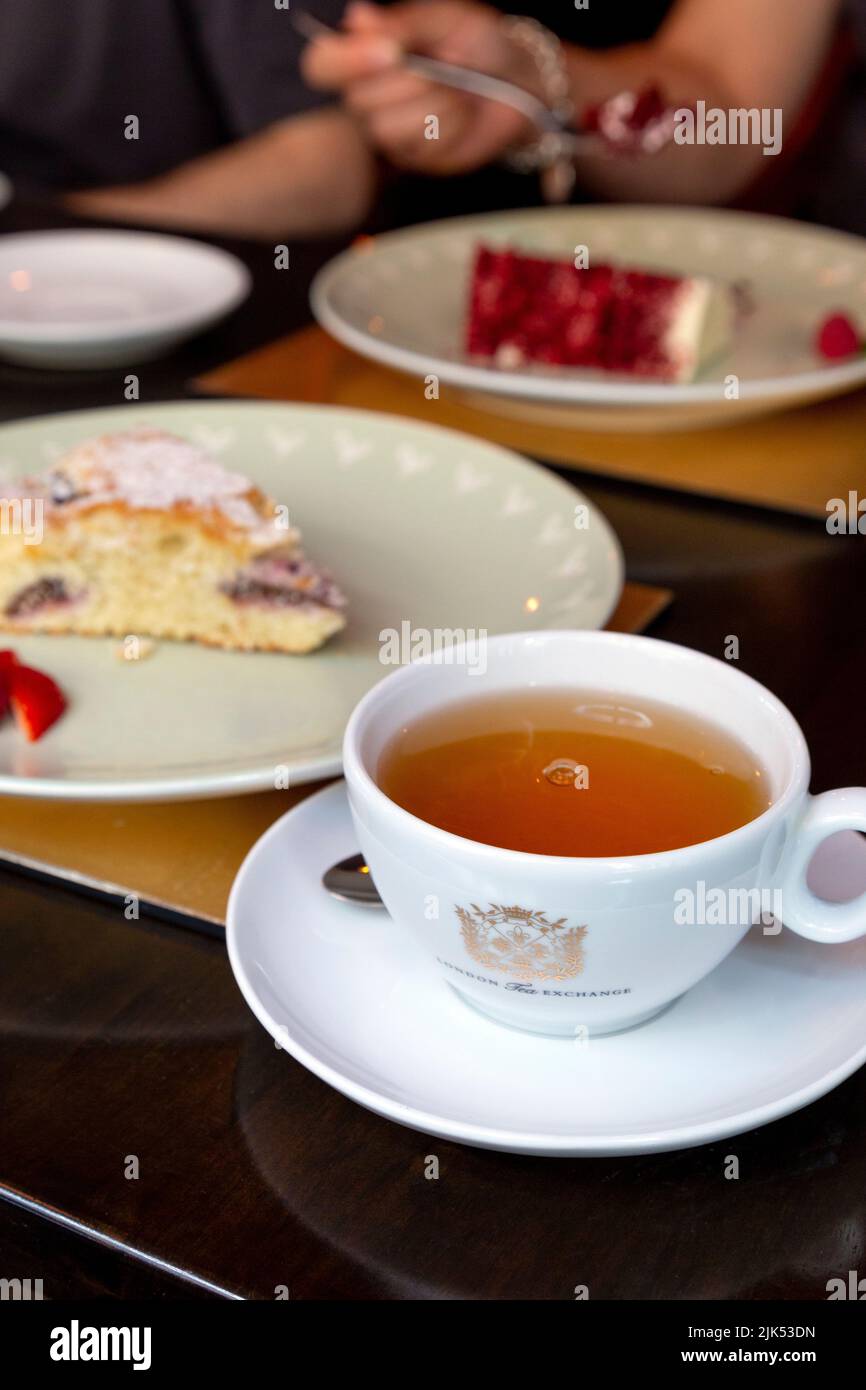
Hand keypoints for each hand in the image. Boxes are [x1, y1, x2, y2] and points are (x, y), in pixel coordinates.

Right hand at [301, 0, 541, 173]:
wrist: (522, 80)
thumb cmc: (481, 43)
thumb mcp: (445, 19)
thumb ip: (403, 22)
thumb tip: (357, 18)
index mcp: (368, 55)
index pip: (323, 64)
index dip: (345, 61)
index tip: (389, 51)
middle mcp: (371, 95)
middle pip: (357, 101)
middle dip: (405, 83)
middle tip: (438, 66)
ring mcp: (392, 132)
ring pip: (386, 128)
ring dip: (430, 104)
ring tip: (457, 89)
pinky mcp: (418, 158)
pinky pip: (421, 146)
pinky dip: (449, 124)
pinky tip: (464, 112)